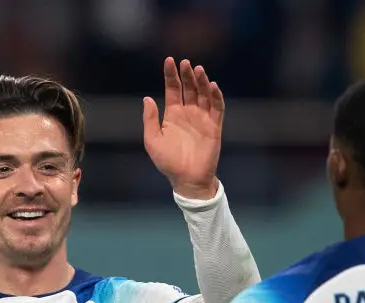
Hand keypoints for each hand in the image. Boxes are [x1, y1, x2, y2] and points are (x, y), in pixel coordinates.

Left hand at [143, 57, 223, 199]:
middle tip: (185, 62)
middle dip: (187, 75)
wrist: (187, 179)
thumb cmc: (168, 162)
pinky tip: (212, 86)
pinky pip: (217, 108)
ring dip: (201, 82)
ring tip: (198, 70)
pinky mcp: (214, 126)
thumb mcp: (152, 140)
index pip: (173, 89)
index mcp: (173, 115)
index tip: (169, 61)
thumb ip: (150, 120)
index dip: (171, 75)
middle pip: (189, 88)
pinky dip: (216, 96)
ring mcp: (202, 119)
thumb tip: (147, 98)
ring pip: (203, 94)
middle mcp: (188, 113)